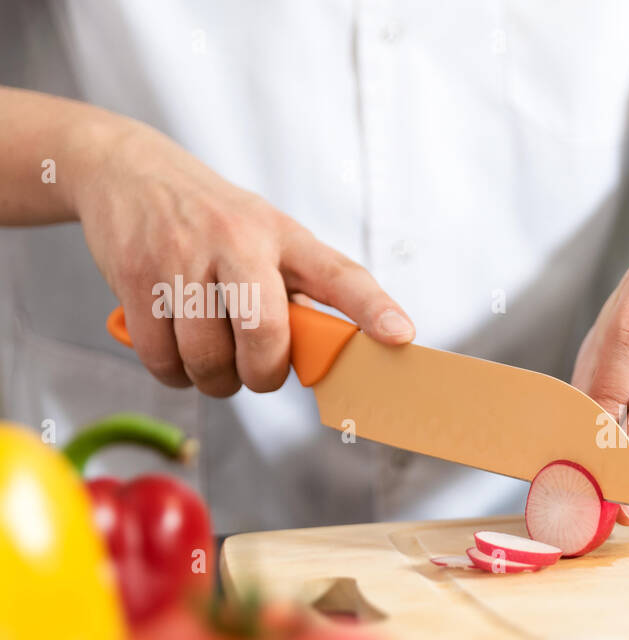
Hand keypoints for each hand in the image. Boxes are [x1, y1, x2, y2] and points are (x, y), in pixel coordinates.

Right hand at [74, 120, 413, 395]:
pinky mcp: (137, 279)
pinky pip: (163, 360)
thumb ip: (298, 291)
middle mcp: (237, 242)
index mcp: (284, 236)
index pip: (339, 274)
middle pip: (264, 335)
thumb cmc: (213, 221)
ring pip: (208, 358)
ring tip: (213, 357)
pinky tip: (178, 352)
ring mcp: (183, 259)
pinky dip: (174, 372)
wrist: (127, 170)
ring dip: (214, 378)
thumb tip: (324, 357)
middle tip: (257, 372)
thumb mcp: (266, 236)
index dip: (372, 308)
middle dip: (263, 374)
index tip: (400, 336)